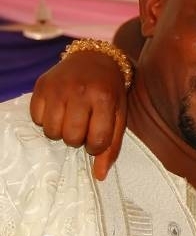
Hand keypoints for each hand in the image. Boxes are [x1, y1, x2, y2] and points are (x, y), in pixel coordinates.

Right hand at [29, 51, 128, 180]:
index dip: (96, 147)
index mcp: (104, 99)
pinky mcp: (41, 85)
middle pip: (71, 138)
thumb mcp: (119, 117)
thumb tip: (99, 177)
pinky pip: (36, 119)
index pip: (96, 141)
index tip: (96, 139)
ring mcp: (58, 87)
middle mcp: (80, 92)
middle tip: (83, 127)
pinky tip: (59, 110)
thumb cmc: (110, 93)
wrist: (95, 59)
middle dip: (77, 139)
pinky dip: (46, 120)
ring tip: (71, 119)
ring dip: (61, 132)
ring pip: (51, 131)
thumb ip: (112, 147)